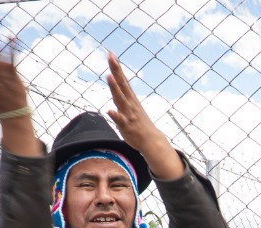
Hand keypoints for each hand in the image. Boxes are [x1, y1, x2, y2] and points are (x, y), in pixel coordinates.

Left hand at [105, 53, 183, 179]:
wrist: (151, 141)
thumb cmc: (139, 124)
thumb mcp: (129, 107)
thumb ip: (121, 97)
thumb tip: (115, 88)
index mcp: (130, 98)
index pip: (122, 79)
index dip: (116, 67)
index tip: (111, 53)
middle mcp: (130, 103)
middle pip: (121, 84)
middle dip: (116, 70)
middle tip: (111, 56)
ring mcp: (129, 113)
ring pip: (120, 99)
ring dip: (115, 88)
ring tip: (109, 76)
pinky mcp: (127, 125)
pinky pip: (120, 120)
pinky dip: (115, 114)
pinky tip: (109, 110)